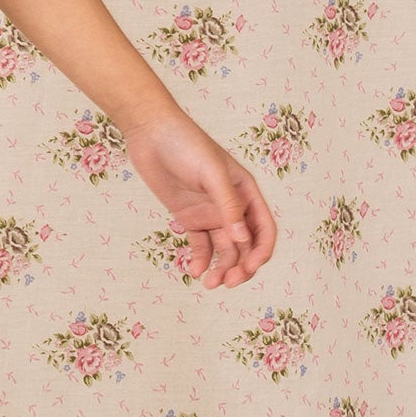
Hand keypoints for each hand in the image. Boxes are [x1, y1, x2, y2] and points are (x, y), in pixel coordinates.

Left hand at [122, 110, 275, 288]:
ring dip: (220, 268)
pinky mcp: (188, 217)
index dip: (260, 252)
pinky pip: (200, 245)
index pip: (264, 230)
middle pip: (245, 246)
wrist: (151, 133)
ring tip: (209, 283)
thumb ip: (228, 206)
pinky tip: (194, 271)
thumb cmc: (187, 145)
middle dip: (240, 267)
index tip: (248, 269)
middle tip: (226, 283)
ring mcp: (210, 213)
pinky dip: (200, 260)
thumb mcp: (212, 173)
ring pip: (223, 250)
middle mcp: (232, 207)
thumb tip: (241, 239)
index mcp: (247, 194)